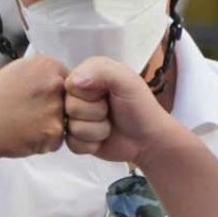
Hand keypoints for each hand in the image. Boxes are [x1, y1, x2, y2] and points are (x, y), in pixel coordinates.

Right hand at [0, 56, 68, 159]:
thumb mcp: (17, 72)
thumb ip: (43, 74)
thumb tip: (67, 82)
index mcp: (47, 64)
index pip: (70, 80)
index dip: (54, 93)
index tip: (36, 99)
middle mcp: (55, 83)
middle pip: (71, 101)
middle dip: (55, 109)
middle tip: (30, 113)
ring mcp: (56, 108)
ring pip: (66, 121)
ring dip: (50, 126)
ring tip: (25, 123)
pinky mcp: (53, 132)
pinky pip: (58, 140)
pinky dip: (44, 142)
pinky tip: (25, 135)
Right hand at [63, 57, 177, 162]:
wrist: (148, 139)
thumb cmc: (141, 108)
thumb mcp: (127, 81)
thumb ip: (102, 71)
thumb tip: (75, 82)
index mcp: (87, 75)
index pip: (71, 84)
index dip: (89, 94)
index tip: (107, 94)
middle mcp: (78, 95)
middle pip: (70, 107)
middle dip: (95, 113)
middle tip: (110, 111)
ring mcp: (75, 118)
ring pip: (71, 127)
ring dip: (96, 130)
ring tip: (109, 125)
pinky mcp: (76, 138)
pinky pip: (72, 144)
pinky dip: (91, 144)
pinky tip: (103, 139)